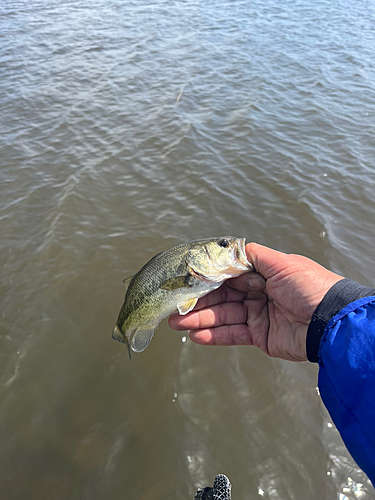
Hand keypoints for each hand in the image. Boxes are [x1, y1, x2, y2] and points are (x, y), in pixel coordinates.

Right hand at [169, 243, 342, 360]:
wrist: (331, 322)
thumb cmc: (310, 287)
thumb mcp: (282, 263)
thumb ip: (252, 256)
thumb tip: (228, 249)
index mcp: (263, 274)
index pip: (228, 275)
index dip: (207, 278)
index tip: (185, 280)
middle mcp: (258, 293)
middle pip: (222, 297)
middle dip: (198, 301)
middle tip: (174, 306)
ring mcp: (258, 315)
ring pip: (223, 316)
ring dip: (199, 319)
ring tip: (176, 323)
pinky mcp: (260, 336)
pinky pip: (232, 335)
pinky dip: (214, 335)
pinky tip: (196, 335)